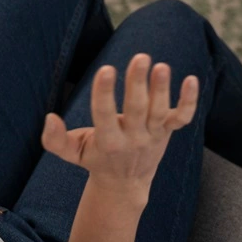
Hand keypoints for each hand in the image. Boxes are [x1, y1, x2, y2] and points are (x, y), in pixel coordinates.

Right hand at [41, 54, 197, 206]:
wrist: (126, 184)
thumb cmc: (95, 159)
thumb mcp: (73, 153)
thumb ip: (55, 140)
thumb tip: (49, 118)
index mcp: (108, 141)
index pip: (105, 116)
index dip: (104, 94)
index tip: (105, 70)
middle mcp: (133, 138)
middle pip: (138, 110)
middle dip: (138, 84)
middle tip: (140, 57)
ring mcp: (153, 135)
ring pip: (160, 112)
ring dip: (162, 88)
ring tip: (161, 66)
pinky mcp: (167, 131)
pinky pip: (182, 118)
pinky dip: (189, 101)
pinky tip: (192, 79)